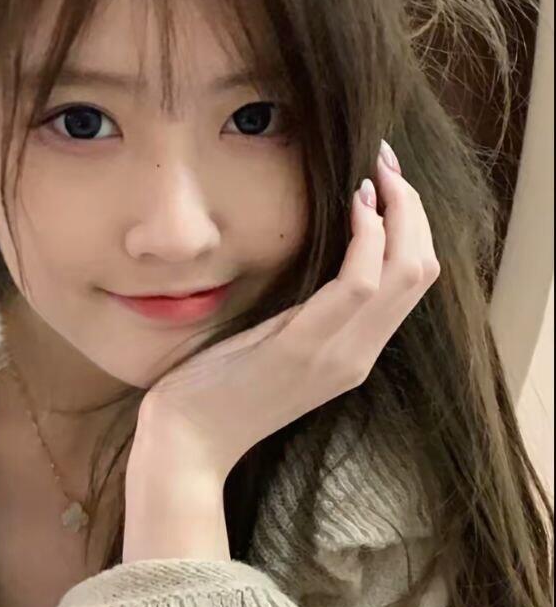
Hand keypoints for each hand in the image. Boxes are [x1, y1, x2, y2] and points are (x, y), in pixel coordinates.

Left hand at [136, 144, 440, 487]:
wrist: (187, 444)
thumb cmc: (218, 390)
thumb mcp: (273, 345)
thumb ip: (303, 313)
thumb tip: (312, 266)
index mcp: (354, 354)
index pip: (413, 282)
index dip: (412, 226)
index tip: (389, 182)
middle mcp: (357, 356)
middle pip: (421, 271)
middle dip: (413, 209)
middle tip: (389, 162)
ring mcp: (337, 355)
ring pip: (405, 273)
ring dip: (399, 212)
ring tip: (378, 173)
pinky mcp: (304, 347)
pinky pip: (358, 284)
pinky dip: (367, 238)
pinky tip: (355, 206)